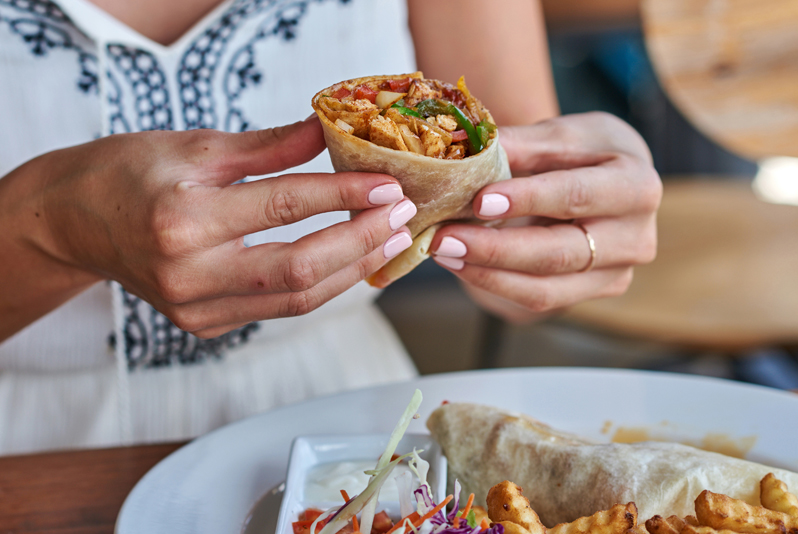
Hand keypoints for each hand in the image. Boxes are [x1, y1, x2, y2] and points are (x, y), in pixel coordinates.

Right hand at [6, 116, 414, 338]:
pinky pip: (277, 309)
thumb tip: (327, 131)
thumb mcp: (196, 145)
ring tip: (389, 242)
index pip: (286, 205)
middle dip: (362, 241)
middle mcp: (189, 274)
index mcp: (184, 218)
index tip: (388, 184)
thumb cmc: (129, 173)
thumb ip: (268, 146)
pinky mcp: (204, 325)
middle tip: (402, 217)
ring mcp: (196, 309)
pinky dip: (320, 286)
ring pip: (297, 299)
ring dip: (352, 270)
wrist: (76, 221)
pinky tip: (348, 262)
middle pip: (301, 267)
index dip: (346, 193)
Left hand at [429, 112, 661, 320]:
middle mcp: (637, 237)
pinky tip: (462, 265)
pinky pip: (539, 298)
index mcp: (637, 185)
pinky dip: (495, 283)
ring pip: (546, 288)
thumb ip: (518, 145)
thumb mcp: (558, 135)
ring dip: (487, 273)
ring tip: (443, 252)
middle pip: (560, 253)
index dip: (528, 200)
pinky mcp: (592, 293)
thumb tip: (466, 154)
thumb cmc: (583, 152)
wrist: (608, 180)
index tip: (480, 202)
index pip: (578, 195)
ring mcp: (616, 274)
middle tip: (443, 239)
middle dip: (495, 249)